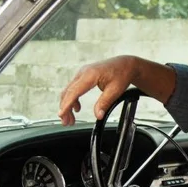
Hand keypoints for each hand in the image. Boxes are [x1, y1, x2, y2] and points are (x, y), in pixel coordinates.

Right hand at [58, 56, 174, 125]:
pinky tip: (76, 108)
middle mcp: (83, 72)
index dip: (66, 104)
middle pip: (68, 92)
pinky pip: (74, 88)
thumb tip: (98, 115)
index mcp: (90, 75)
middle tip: (66, 122)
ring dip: (68, 105)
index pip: (74, 91)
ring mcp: (82, 73)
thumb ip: (105, 103)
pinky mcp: (83, 76)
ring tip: (70, 119)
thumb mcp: (115, 90)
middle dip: (65, 108)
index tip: (61, 115)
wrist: (126, 64)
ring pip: (69, 91)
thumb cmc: (122, 73)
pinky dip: (73, 99)